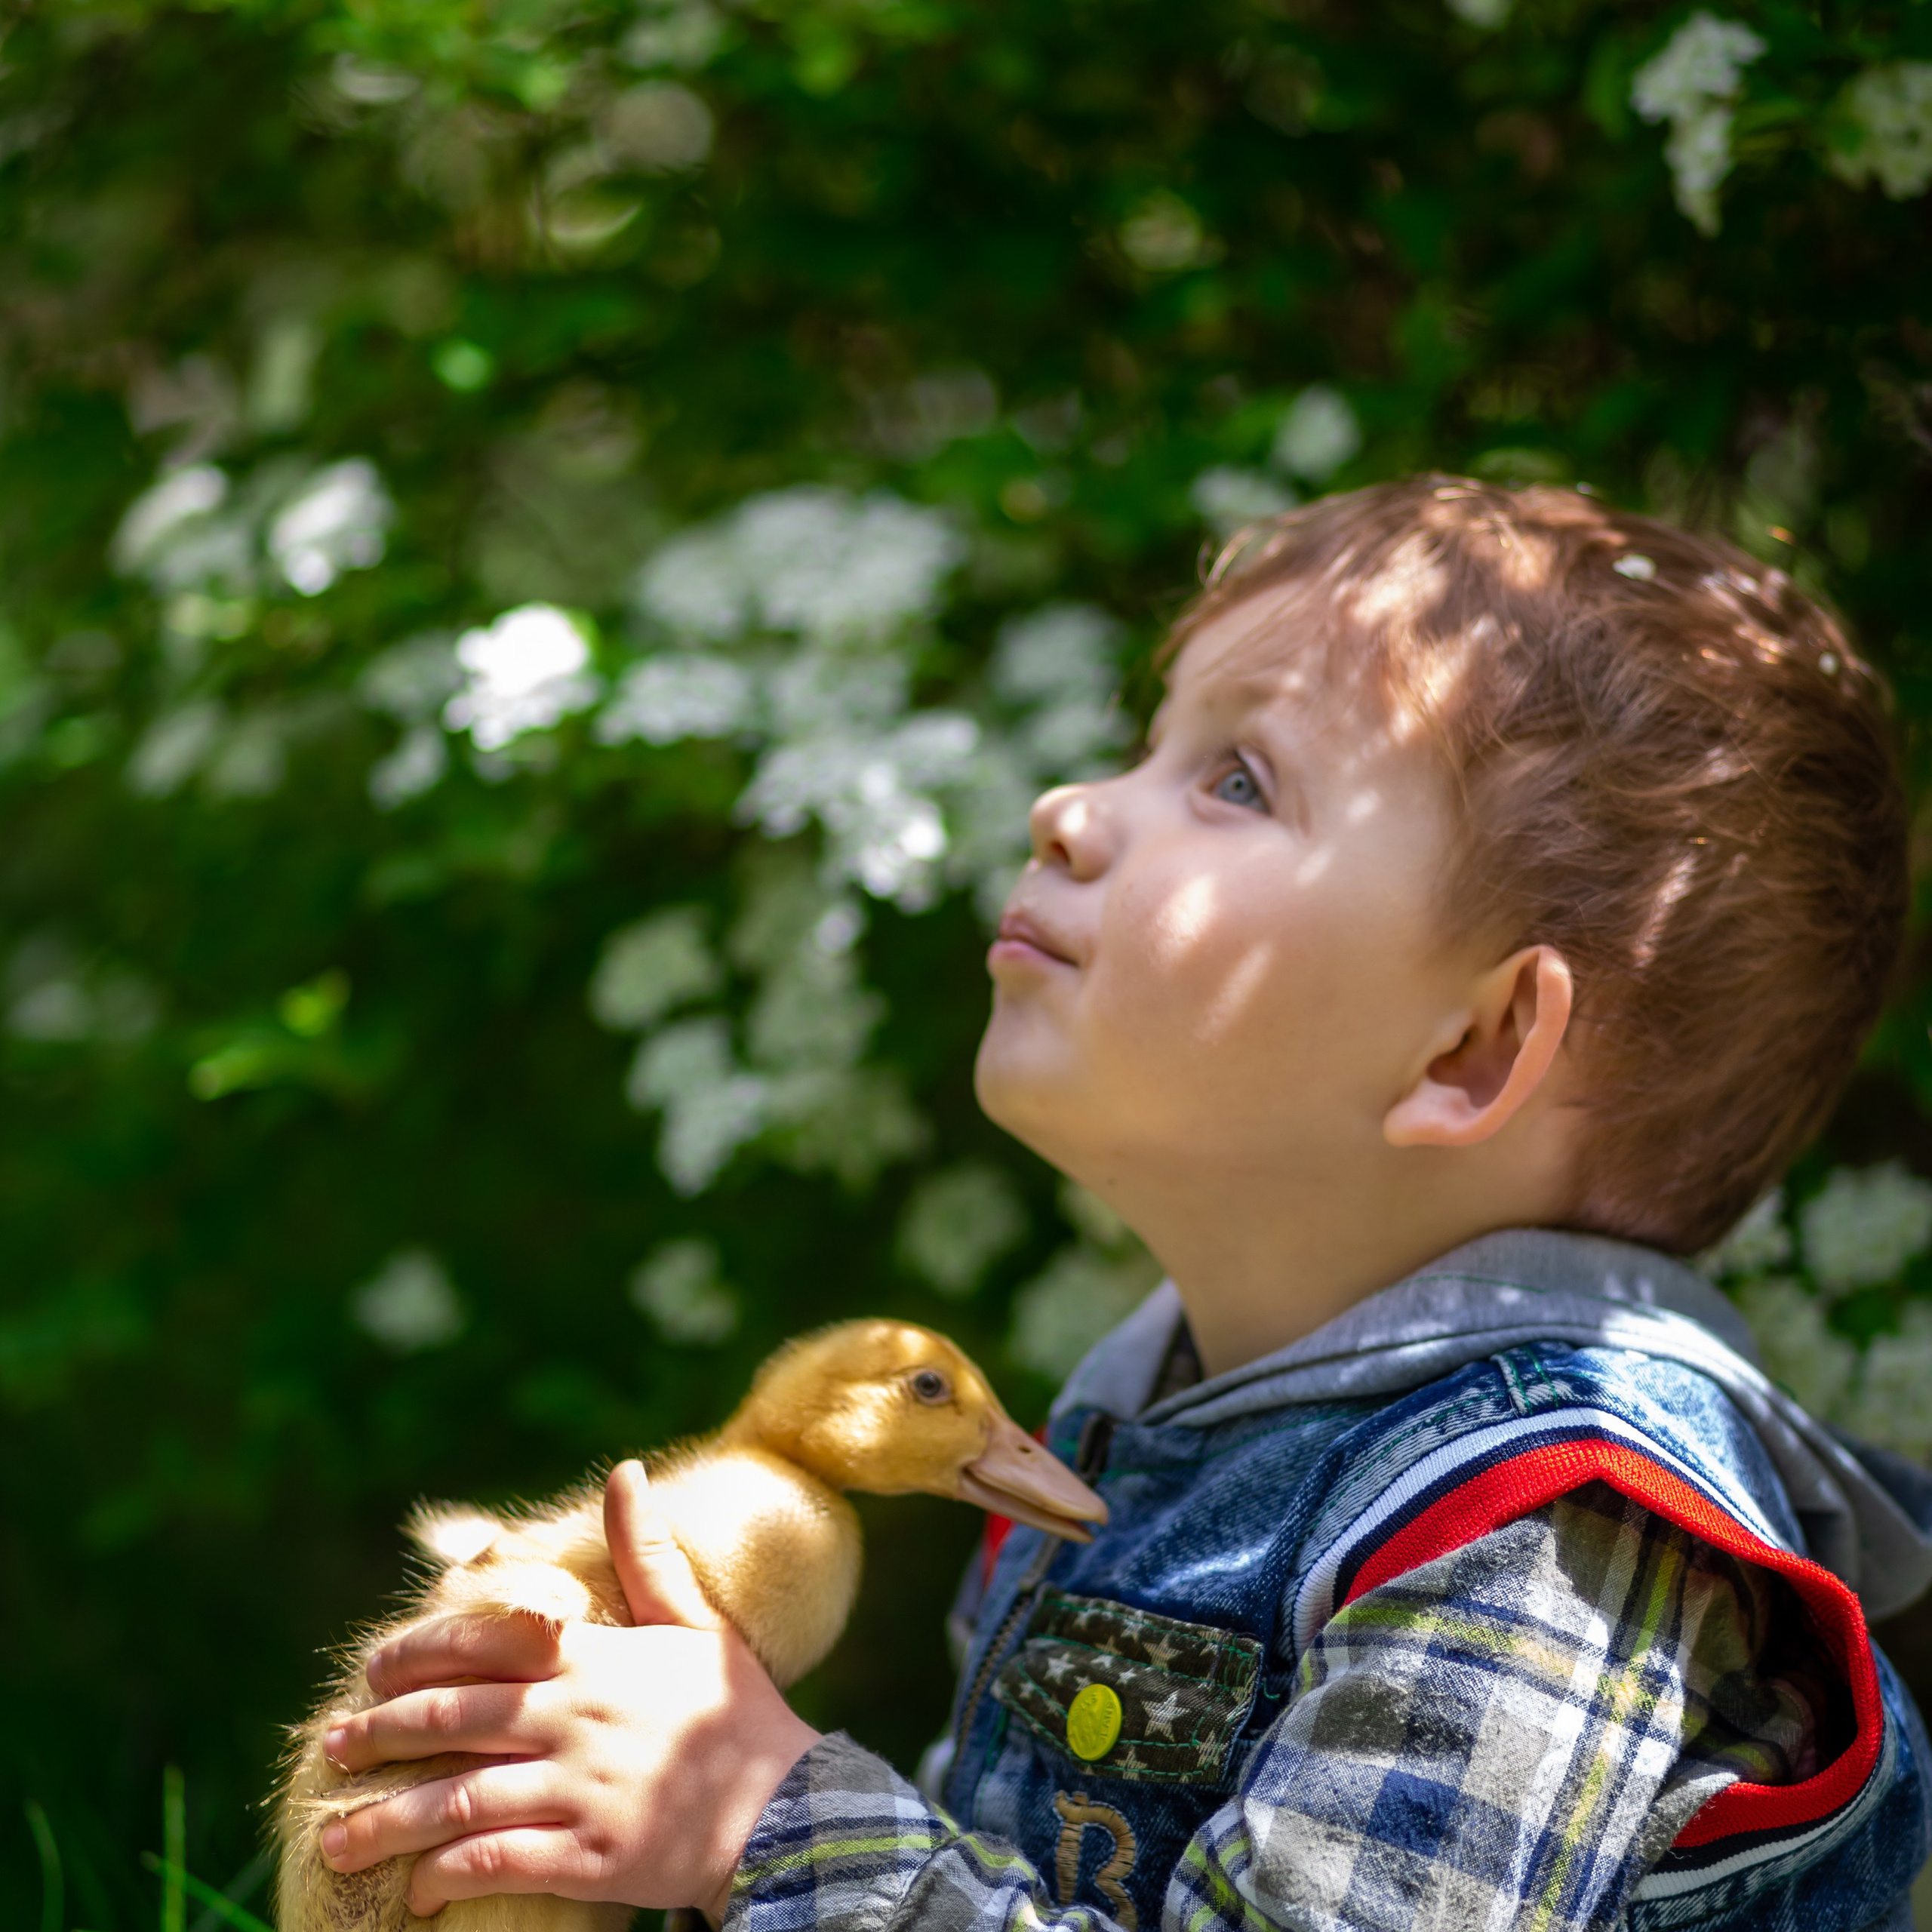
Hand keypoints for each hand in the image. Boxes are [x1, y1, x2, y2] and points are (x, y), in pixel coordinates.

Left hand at [318, 1461, 820, 1919]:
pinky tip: (418, 1886)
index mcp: (590, 1660)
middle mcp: (574, 1719)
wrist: (785, 1806)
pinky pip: (496, 1864)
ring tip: (337, 1839)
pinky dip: (447, 1875)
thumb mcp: (691, 1620)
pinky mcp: (588, 1857)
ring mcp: (579, 1790)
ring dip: (387, 1822)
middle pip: (451, 1723)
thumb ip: (644, 1552)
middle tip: (331, 1749)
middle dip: (379, 1736)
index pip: (481, 1647)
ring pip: (457, 1801)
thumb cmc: (733, 1708)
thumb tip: (623, 1470)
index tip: (368, 1674)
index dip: (414, 1658)